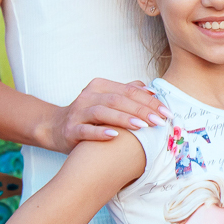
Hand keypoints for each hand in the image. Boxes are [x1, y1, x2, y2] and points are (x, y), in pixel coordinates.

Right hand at [44, 78, 169, 151]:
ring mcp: (78, 113)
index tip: (167, 112)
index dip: (149, 101)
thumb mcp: (107, 101)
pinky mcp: (70, 129)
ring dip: (124, 118)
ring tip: (142, 126)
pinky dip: (100, 132)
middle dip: (141, 110)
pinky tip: (114, 136)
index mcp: (100, 86)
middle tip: (160, 121)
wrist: (55, 127)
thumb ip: (127, 94)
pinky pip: (86, 130)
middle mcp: (88, 96)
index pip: (129, 91)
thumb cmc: (89, 115)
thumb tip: (151, 92)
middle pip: (118, 100)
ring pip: (103, 112)